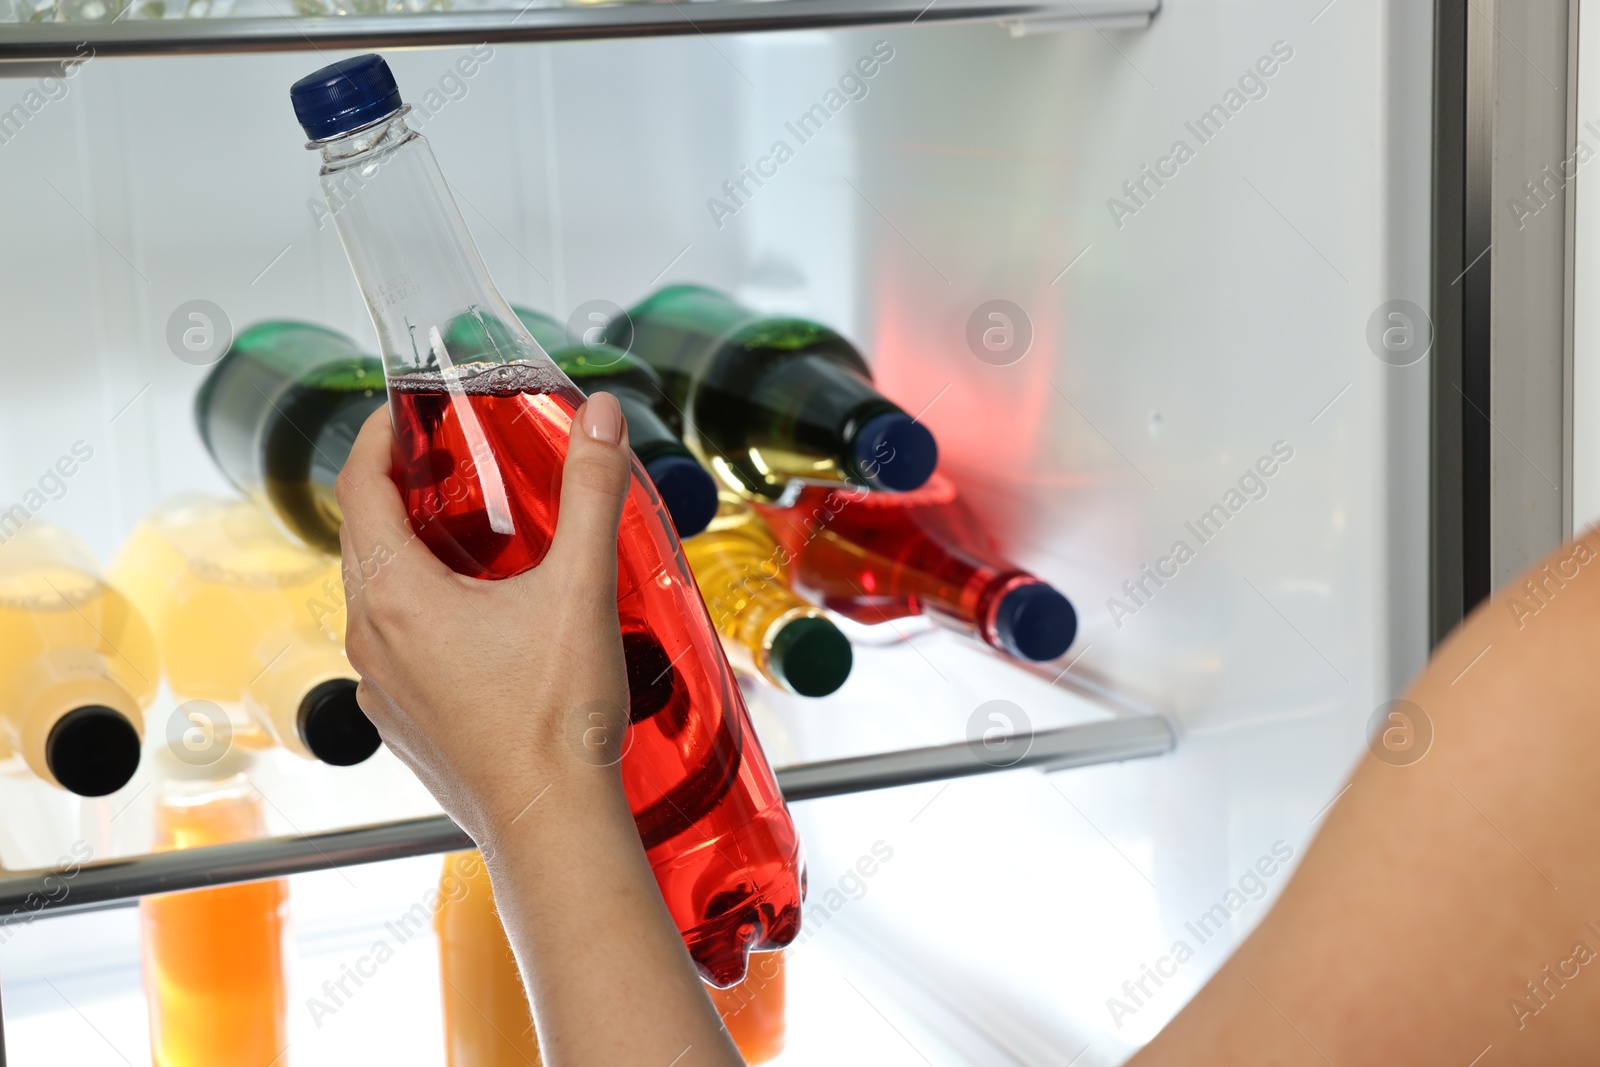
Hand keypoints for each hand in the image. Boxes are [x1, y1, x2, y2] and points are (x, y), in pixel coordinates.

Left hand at [334, 391, 632, 851]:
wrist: (552, 826)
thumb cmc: (556, 722)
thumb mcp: (581, 588)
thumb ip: (592, 492)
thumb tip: (601, 420)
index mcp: (396, 596)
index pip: (359, 487)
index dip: (379, 438)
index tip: (406, 414)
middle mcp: (371, 640)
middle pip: (365, 538)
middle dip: (402, 492)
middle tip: (453, 467)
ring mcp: (380, 686)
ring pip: (377, 595)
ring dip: (412, 555)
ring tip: (473, 539)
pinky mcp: (401, 722)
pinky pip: (394, 645)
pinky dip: (422, 611)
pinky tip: (480, 620)